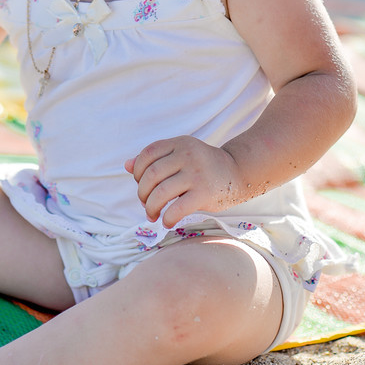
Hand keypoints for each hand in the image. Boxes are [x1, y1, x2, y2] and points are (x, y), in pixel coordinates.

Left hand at [125, 136, 242, 228]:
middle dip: (142, 193)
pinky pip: (177, 208)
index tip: (141, 184)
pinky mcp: (204, 193)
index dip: (137, 171)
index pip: (147, 154)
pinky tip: (167, 221)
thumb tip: (126, 165)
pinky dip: (167, 218)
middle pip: (151, 175)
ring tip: (152, 215)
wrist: (238, 172)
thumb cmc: (203, 166)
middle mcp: (187, 155)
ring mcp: (196, 174)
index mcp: (180, 143)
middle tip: (145, 203)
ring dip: (151, 207)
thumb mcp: (180, 155)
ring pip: (160, 192)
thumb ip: (155, 159)